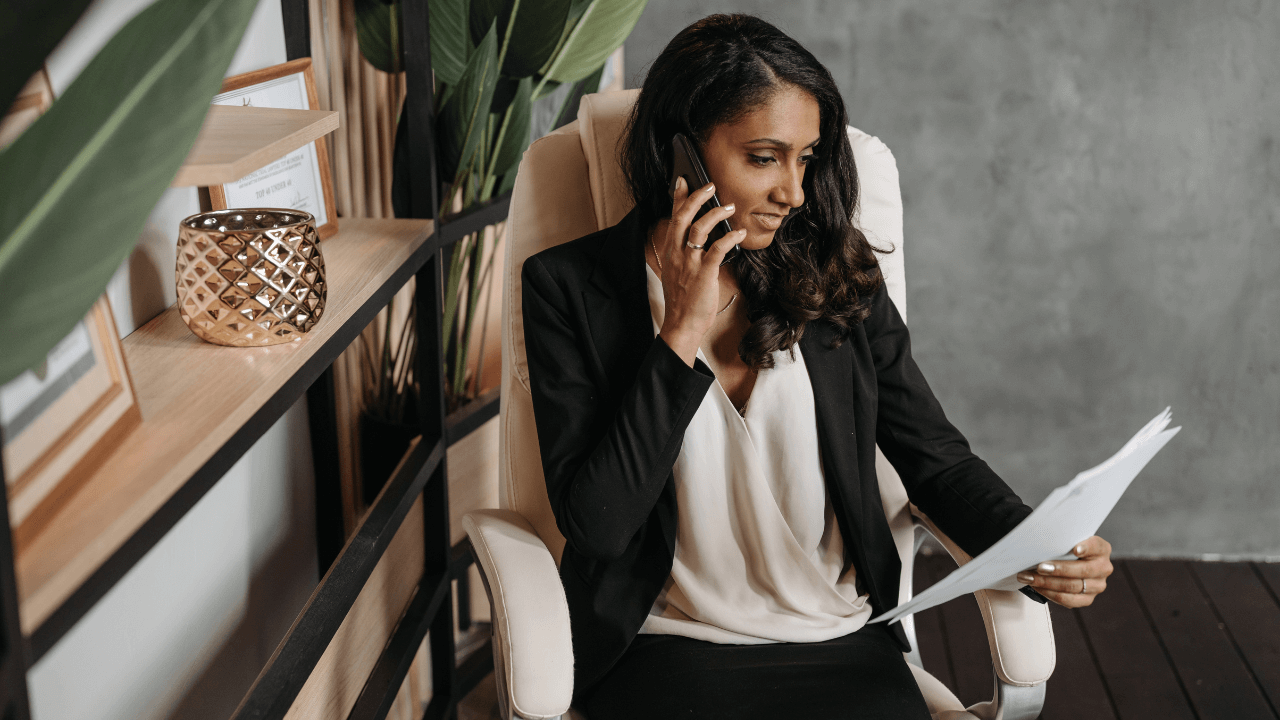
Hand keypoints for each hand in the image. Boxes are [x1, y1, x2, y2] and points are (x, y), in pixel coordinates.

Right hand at [654, 177, 746, 364]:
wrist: (682, 324)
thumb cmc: (682, 299)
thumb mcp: (677, 271)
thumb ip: (683, 253)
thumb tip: (698, 238)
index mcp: (670, 251)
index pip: (672, 218)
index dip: (677, 198)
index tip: (683, 180)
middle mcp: (676, 254)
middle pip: (683, 217)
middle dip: (696, 197)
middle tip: (710, 185)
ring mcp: (689, 263)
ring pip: (698, 229)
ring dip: (715, 214)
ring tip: (729, 207)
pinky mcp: (704, 274)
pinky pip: (717, 249)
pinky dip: (729, 238)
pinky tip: (739, 233)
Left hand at [1017, 536, 1112, 607]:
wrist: (1071, 562)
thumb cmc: (1067, 548)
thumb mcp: (1068, 540)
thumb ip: (1062, 541)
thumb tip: (1039, 544)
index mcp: (1102, 549)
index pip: (1096, 546)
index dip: (1086, 548)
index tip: (1075, 549)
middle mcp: (1103, 568)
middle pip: (1082, 570)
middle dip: (1058, 569)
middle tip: (1040, 567)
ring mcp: (1097, 585)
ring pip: (1072, 586)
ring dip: (1047, 582)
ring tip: (1029, 577)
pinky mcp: (1087, 599)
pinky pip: (1068, 600)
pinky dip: (1049, 593)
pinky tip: (1037, 586)